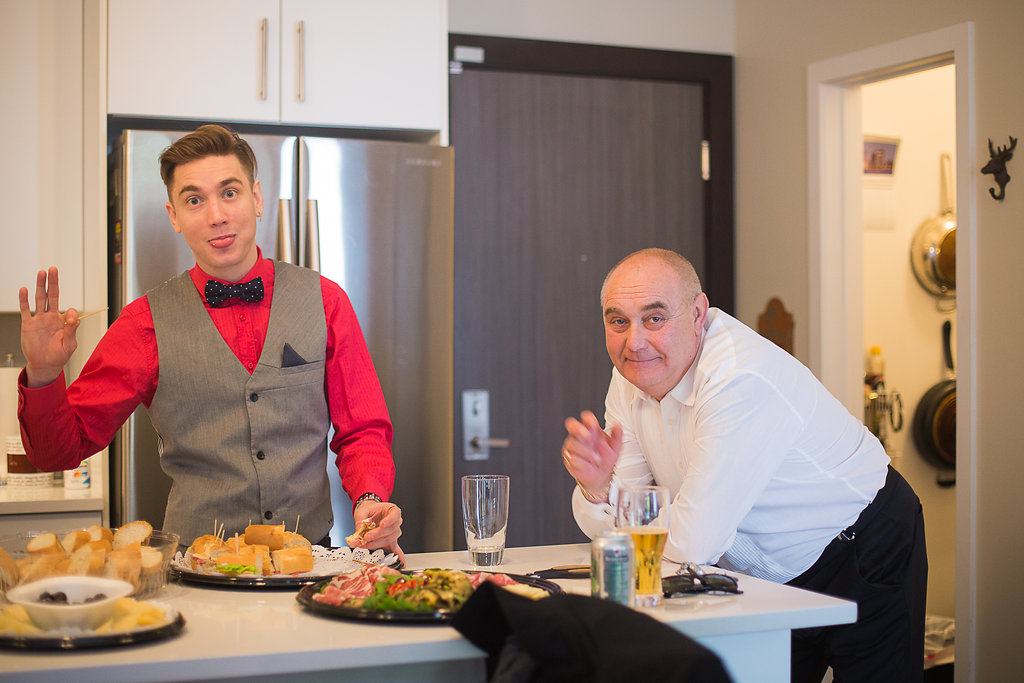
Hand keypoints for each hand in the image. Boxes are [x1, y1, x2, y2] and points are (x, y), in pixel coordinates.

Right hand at [18, 267, 78, 387]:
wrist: (44, 365)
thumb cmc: (59, 355)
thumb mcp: (70, 344)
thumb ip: (72, 330)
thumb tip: (74, 317)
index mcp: (63, 322)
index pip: (69, 310)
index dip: (71, 313)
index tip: (70, 319)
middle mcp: (51, 317)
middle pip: (52, 296)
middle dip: (52, 282)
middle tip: (53, 269)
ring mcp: (39, 319)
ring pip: (39, 299)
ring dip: (40, 286)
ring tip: (41, 273)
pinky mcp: (28, 324)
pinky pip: (26, 310)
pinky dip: (24, 300)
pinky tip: (24, 289)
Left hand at [352, 500, 404, 563]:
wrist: (369, 512)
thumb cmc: (369, 510)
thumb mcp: (363, 511)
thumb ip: (361, 520)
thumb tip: (359, 530)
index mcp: (392, 510)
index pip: (395, 515)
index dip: (390, 520)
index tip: (382, 524)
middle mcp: (396, 521)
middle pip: (391, 530)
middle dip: (377, 535)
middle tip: (366, 537)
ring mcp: (394, 532)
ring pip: (389, 539)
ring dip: (376, 543)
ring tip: (365, 544)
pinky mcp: (391, 541)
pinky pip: (396, 549)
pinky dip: (398, 556)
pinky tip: (401, 562)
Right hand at [562, 410, 622, 502]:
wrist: (601, 475)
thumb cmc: (606, 459)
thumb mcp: (615, 447)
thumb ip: (617, 435)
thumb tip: (618, 425)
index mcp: (591, 430)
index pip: (586, 418)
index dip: (588, 419)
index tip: (594, 424)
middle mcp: (580, 436)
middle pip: (571, 424)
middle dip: (578, 429)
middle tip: (587, 436)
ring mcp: (572, 446)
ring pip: (573, 444)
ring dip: (587, 453)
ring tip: (597, 459)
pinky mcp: (569, 458)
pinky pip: (573, 458)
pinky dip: (584, 463)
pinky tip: (589, 465)